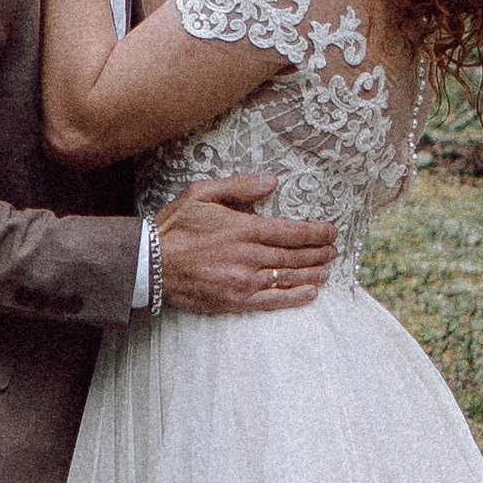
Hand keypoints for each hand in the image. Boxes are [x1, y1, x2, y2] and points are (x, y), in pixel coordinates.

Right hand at [153, 174, 337, 315]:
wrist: (149, 264)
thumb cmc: (175, 226)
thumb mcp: (202, 194)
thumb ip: (240, 187)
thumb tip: (272, 181)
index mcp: (243, 229)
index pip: (291, 232)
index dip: (316, 233)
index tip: (331, 232)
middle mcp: (248, 256)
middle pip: (294, 256)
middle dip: (318, 253)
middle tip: (333, 251)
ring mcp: (243, 281)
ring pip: (288, 277)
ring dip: (312, 274)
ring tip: (327, 270)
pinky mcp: (235, 301)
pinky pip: (272, 301)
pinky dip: (294, 297)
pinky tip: (310, 293)